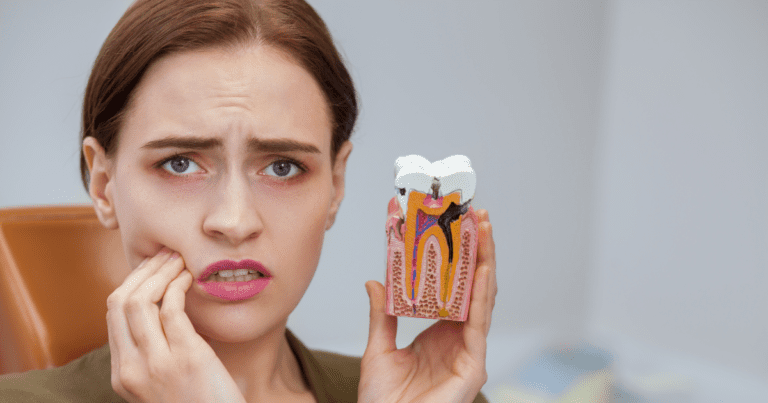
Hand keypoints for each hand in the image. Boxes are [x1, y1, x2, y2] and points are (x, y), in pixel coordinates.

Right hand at [106, 249, 245, 402]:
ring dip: (161, 272)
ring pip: (141, 300)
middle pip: (120, 302)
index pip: (112, 314)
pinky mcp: (186, 358)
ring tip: (179, 259)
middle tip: (165, 254)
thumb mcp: (163, 382)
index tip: (150, 267)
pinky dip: (178, 286)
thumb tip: (162, 308)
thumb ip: (155, 352)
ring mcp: (157, 364)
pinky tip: (189, 279)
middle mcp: (132, 369)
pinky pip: (172, 309)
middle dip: (143, 271)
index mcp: (123, 374)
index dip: (131, 283)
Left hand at [359, 210, 496, 402]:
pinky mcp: (473, 364)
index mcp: (439, 334)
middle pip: (472, 287)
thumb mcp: (377, 349)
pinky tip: (482, 269)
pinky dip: (481, 294)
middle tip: (475, 216)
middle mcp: (458, 339)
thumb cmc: (383, 402)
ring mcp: (468, 350)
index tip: (450, 226)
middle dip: (477, 250)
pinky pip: (478, 323)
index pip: (452, 288)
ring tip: (483, 229)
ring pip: (481, 298)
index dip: (455, 257)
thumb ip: (380, 316)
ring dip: (484, 261)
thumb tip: (375, 282)